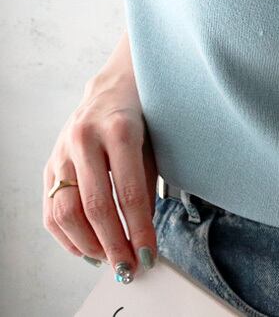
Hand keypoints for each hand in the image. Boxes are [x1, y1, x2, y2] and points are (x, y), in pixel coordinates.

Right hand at [42, 70, 158, 282]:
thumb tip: (141, 232)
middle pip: (94, 206)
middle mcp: (85, 139)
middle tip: (128, 268)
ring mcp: (62, 150)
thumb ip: (145, 185)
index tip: (149, 255)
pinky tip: (86, 248)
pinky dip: (67, 236)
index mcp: (119, 130)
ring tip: (108, 260)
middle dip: (113, 244)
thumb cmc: (142, 115)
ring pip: (65, 212)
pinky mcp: (49, 162)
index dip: (139, 230)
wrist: (113, 86)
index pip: (128, 192)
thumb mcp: (153, 143)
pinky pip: (50, 209)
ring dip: (87, 245)